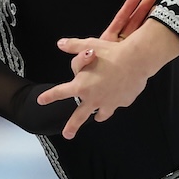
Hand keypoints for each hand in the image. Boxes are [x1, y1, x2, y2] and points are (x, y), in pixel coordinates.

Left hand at [36, 0, 178, 139]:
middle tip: (67, 134)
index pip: (60, 92)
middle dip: (72, 126)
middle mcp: (93, 98)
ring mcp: (108, 103)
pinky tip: (118, 95)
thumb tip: (60, 43)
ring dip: (98, 115)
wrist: (137, 60)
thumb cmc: (112, 52)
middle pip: (79, 116)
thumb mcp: (90, 45)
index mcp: (81, 86)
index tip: (41, 101)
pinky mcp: (122, 102)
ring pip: (101, 114)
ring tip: (97, 118)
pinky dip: (116, 101)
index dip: (49, 96)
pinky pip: (117, 104)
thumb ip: (74, 47)